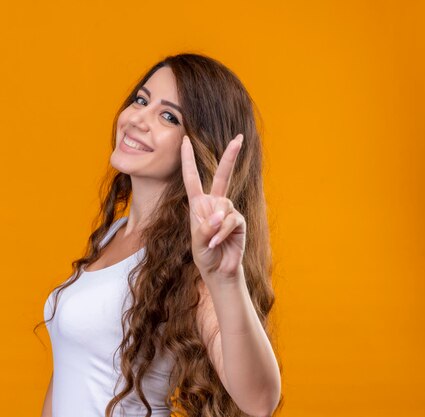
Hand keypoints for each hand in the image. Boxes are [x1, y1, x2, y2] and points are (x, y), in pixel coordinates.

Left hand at [181, 133, 246, 281]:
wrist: (218, 270)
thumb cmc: (204, 254)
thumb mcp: (197, 240)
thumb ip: (206, 227)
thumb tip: (220, 214)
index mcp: (198, 204)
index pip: (192, 177)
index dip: (188, 159)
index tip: (185, 140)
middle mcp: (214, 203)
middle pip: (222, 176)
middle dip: (230, 157)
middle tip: (239, 138)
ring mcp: (228, 211)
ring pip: (223, 208)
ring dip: (215, 226)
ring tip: (211, 242)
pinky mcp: (238, 222)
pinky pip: (231, 221)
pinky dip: (222, 232)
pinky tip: (217, 243)